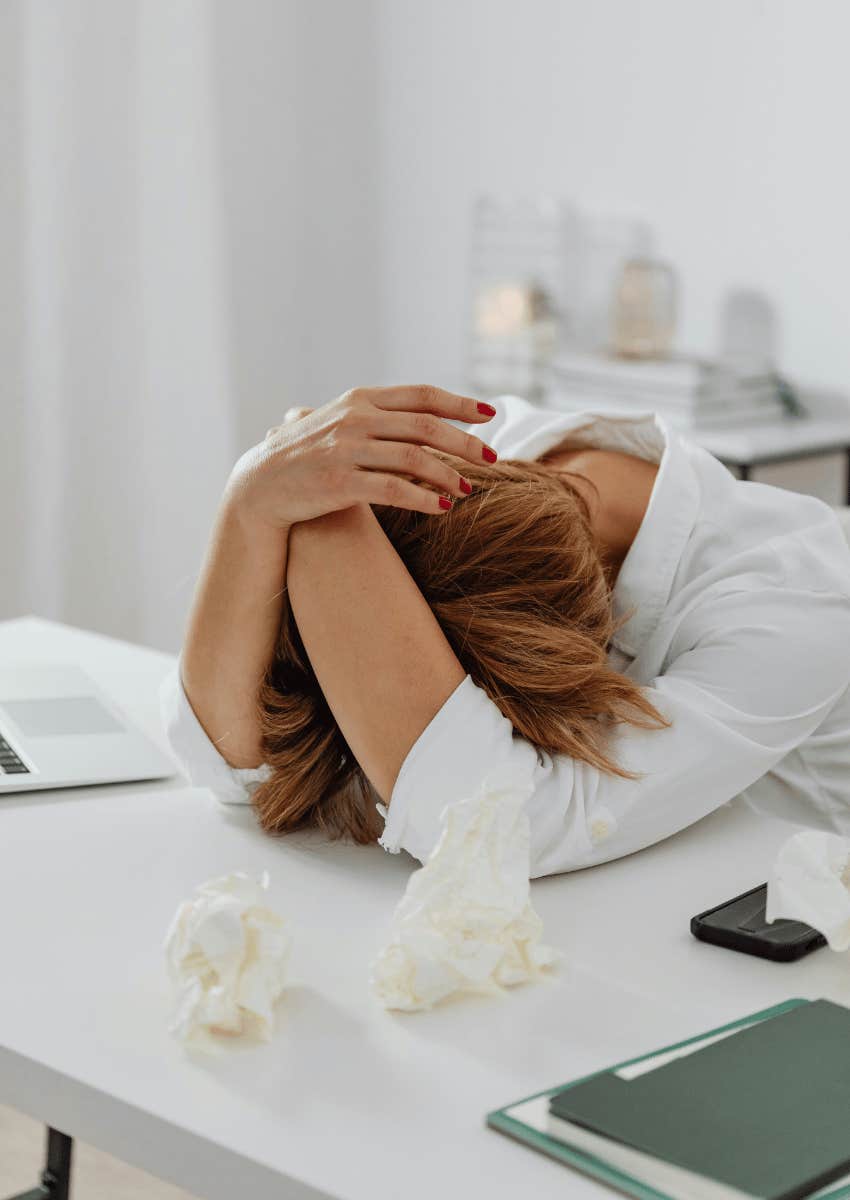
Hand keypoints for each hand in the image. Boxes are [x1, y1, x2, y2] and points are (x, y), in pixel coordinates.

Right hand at [227, 385, 497, 527]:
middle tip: (493, 458)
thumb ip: (378, 417)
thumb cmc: (308, 457)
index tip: (490, 413)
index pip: (422, 395)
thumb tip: (423, 416)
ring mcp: (346, 450)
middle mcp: (356, 419)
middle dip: (466, 442)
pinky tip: (444, 507)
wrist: (260, 486)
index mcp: (361, 400)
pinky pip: (394, 490)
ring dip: (449, 474)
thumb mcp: (340, 423)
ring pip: (414, 457)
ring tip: (469, 489)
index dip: (460, 402)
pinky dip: (425, 498)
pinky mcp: (339, 483)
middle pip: (426, 425)